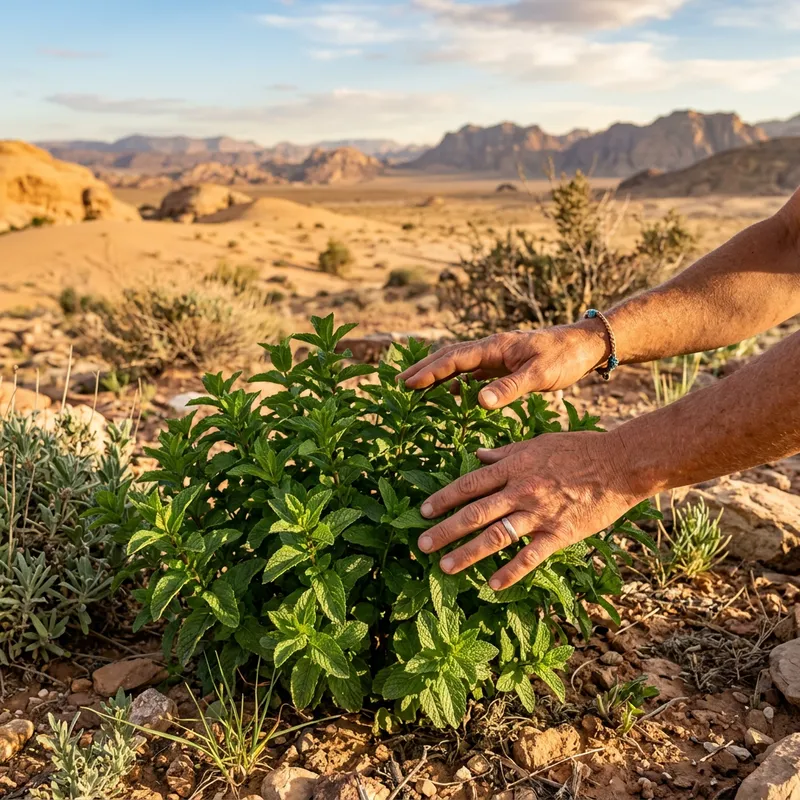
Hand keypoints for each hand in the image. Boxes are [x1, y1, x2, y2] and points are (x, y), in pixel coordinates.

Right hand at [398, 321, 608, 408]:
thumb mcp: (539, 375)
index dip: (429, 372)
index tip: (408, 384)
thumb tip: (478, 400)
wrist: (585, 345)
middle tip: (399, 382)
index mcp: (494, 347)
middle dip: (423, 369)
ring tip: (415, 385)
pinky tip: (450, 390)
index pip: (454, 359)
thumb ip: (509, 388)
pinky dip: (455, 379)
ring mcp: (496, 355)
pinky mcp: (504, 363)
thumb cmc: (564, 357)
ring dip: (436, 372)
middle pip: (448, 356)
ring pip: (458, 362)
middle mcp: (491, 348)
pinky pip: (472, 370)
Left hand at [416, 431, 641, 589]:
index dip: (444, 498)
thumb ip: (506, 453)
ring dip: (468, 553)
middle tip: (421, 544)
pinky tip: (491, 585)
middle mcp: (521, 491)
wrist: (620, 464)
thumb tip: (478, 453)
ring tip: (445, 567)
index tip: (424, 511)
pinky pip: (530, 556)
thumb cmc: (579, 449)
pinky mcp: (560, 533)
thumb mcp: (537, 443)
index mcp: (514, 467)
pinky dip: (510, 572)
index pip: (470, 484)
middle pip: (475, 513)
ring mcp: (540, 514)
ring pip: (496, 536)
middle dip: (445, 530)